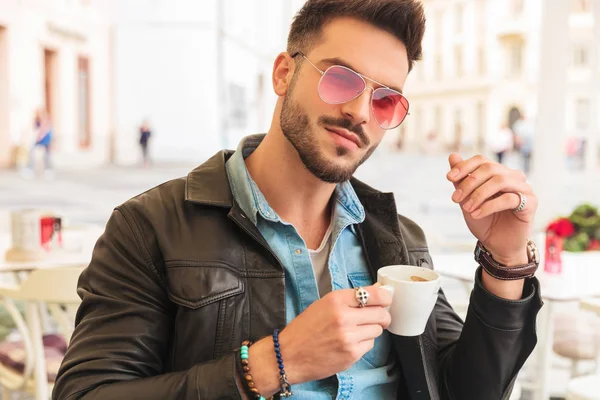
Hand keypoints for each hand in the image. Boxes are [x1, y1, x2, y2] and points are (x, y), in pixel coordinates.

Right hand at [276, 285, 390, 384]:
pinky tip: (349, 343)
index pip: (374, 294)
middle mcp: (344, 317)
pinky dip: (364, 343)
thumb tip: (376, 291)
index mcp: (336, 300)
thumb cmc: (304, 329)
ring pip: (378, 330)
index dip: (385, 296)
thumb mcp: (323, 304)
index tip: (387, 298)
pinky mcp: (351, 354)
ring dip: (371, 330)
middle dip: (382, 315)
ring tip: (356, 331)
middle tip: (376, 317)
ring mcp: (349, 337)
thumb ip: (349, 299)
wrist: (288, 355)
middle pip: (381, 313)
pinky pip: (370, 345)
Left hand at [446, 154, 537, 263]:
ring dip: (479, 194)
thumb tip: (453, 156)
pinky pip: (509, 198)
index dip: (464, 166)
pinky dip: (489, 206)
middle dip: (469, 183)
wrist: (496, 245)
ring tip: (466, 208)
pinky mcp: (531, 203)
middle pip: (490, 169)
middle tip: (455, 198)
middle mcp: (513, 177)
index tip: (449, 178)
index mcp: (498, 173)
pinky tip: (477, 214)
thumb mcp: (467, 199)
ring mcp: (524, 188)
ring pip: (500, 181)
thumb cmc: (484, 221)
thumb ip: (461, 179)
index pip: (482, 160)